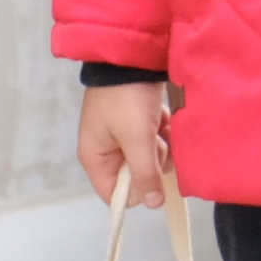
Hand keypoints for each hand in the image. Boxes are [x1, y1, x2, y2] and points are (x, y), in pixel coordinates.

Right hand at [80, 81, 171, 208]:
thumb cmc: (128, 98)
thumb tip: (154, 204)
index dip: (137, 190)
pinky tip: (165, 118)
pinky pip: (156, 142)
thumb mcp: (137, 138)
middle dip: (152, 163)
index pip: (115, 195)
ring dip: (162, 146)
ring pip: (150, 160)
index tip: (152, 173)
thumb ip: (145, 173)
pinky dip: (164, 132)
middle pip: (136, 178)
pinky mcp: (138, 124)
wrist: (133, 56)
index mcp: (95, 158)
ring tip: (162, 126)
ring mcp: (123, 137)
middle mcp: (107, 151)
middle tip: (155, 141)